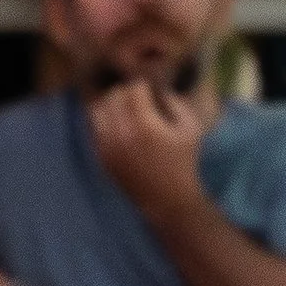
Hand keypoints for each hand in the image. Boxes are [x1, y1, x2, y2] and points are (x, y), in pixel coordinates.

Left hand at [89, 76, 208, 223]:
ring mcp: (107, 146)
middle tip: (140, 100)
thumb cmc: (183, 161)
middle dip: (127, 93)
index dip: (144, 86)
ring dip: (112, 105)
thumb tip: (158, 88)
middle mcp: (120, 134)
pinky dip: (106, 121)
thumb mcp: (190, 127)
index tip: (152, 91)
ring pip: (98, 110)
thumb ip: (175, 101)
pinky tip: (120, 126)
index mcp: (144, 125)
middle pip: (113, 96)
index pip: (133, 89)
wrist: (166, 199)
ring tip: (127, 110)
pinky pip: (95, 128)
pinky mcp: (101, 157)